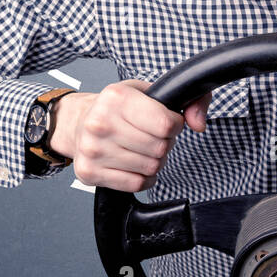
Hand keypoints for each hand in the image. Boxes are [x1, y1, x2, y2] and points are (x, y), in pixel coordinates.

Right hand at [55, 81, 210, 191]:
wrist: (77, 122)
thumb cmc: (116, 107)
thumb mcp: (148, 91)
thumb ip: (187, 100)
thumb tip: (199, 124)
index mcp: (116, 97)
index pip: (165, 124)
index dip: (174, 125)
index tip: (167, 122)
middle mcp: (100, 123)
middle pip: (159, 147)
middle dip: (164, 143)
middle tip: (152, 136)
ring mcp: (93, 150)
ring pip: (150, 168)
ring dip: (154, 161)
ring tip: (141, 148)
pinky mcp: (89, 172)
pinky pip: (136, 184)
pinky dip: (143, 178)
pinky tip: (134, 163)